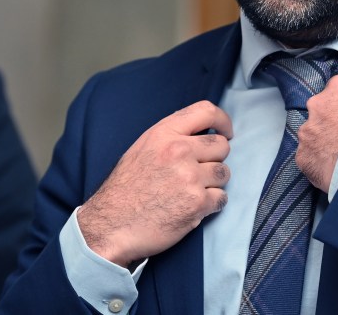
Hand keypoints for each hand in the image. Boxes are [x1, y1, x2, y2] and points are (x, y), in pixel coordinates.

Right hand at [77, 100, 232, 266]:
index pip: (207, 111)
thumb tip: (202, 130)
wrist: (111, 226)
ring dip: (213, 183)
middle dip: (215, 158)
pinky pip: (222, 198)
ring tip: (192, 190)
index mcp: (164, 133)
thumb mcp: (143, 148)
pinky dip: (212, 204)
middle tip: (199, 171)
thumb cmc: (125, 189)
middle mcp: (179, 151)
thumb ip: (172, 135)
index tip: (226, 132)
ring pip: (224, 173)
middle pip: (221, 145)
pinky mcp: (196, 203)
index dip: (223, 121)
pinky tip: (193, 207)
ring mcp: (189, 177)